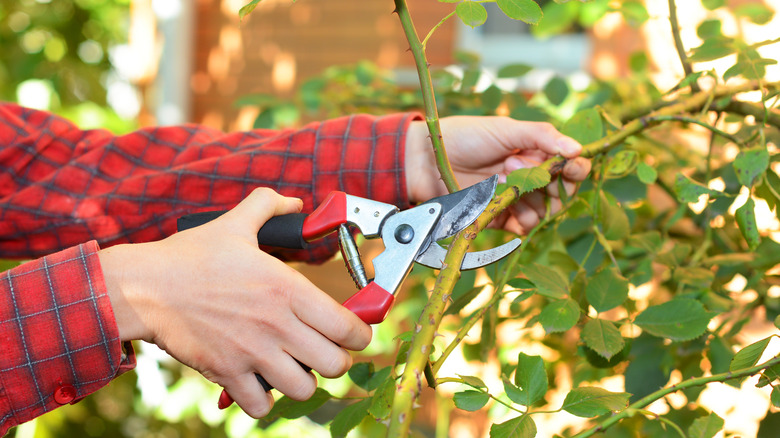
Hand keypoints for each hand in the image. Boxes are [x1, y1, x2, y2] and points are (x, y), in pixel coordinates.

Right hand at [99, 188, 371, 417]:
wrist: (144, 287)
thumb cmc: (190, 256)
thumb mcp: (235, 223)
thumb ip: (269, 205)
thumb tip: (294, 201)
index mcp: (287, 288)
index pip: (348, 327)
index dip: (360, 335)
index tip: (354, 334)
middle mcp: (277, 325)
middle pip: (335, 364)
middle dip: (335, 360)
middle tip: (323, 351)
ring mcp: (252, 353)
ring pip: (304, 389)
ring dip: (302, 381)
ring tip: (293, 368)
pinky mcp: (227, 374)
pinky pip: (261, 407)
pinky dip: (264, 400)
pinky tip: (260, 382)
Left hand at [405, 116, 590, 233]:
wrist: (428, 159)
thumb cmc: (466, 137)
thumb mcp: (506, 129)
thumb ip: (542, 136)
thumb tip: (578, 149)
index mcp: (535, 153)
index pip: (569, 167)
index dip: (575, 169)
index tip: (572, 167)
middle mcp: (529, 177)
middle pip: (561, 193)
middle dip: (550, 184)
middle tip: (518, 166)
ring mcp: (515, 199)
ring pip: (544, 211)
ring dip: (531, 198)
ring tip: (503, 178)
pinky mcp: (500, 217)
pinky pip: (523, 227)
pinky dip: (522, 220)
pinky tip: (507, 205)